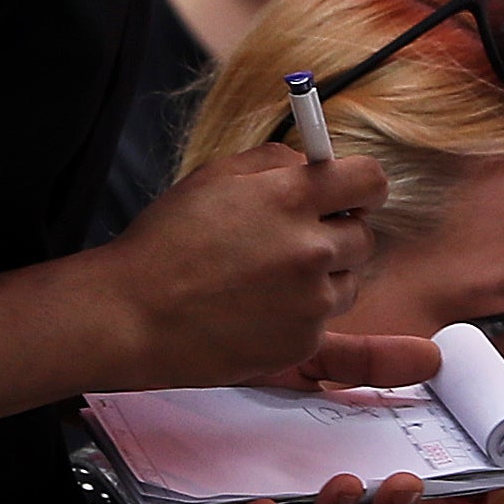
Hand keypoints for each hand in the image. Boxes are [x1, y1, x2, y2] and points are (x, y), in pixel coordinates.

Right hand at [94, 148, 403, 385]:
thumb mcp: (215, 177)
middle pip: (364, 235)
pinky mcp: (303, 341)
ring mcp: (311, 300)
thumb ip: (275, 161)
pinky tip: (256, 311)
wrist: (132, 315)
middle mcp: (312, 248)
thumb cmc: (166, 242)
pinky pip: (323, 321)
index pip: (370, 181)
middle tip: (295, 241)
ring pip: (349, 282)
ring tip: (268, 280)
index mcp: (293, 198)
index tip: (350, 195)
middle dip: (338, 233)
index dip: (361, 186)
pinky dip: (300, 316)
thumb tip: (314, 163)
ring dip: (324, 278)